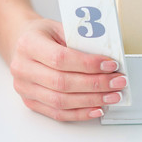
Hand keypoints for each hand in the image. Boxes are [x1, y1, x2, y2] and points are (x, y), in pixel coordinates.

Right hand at [10, 18, 126, 120]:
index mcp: (29, 45)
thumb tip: (109, 59)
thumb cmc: (45, 35)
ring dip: (92, 100)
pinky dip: (81, 113)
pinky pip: (58, 113)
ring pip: (61, 101)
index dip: (88, 64)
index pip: (61, 59)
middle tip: (118, 82)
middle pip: (62, 83)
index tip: (111, 65)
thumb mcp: (62, 28)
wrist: (23, 44)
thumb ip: (82, 41)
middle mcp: (23, 68)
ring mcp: (25, 88)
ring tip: (113, 96)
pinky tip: (98, 108)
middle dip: (96, 84)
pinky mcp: (31, 102)